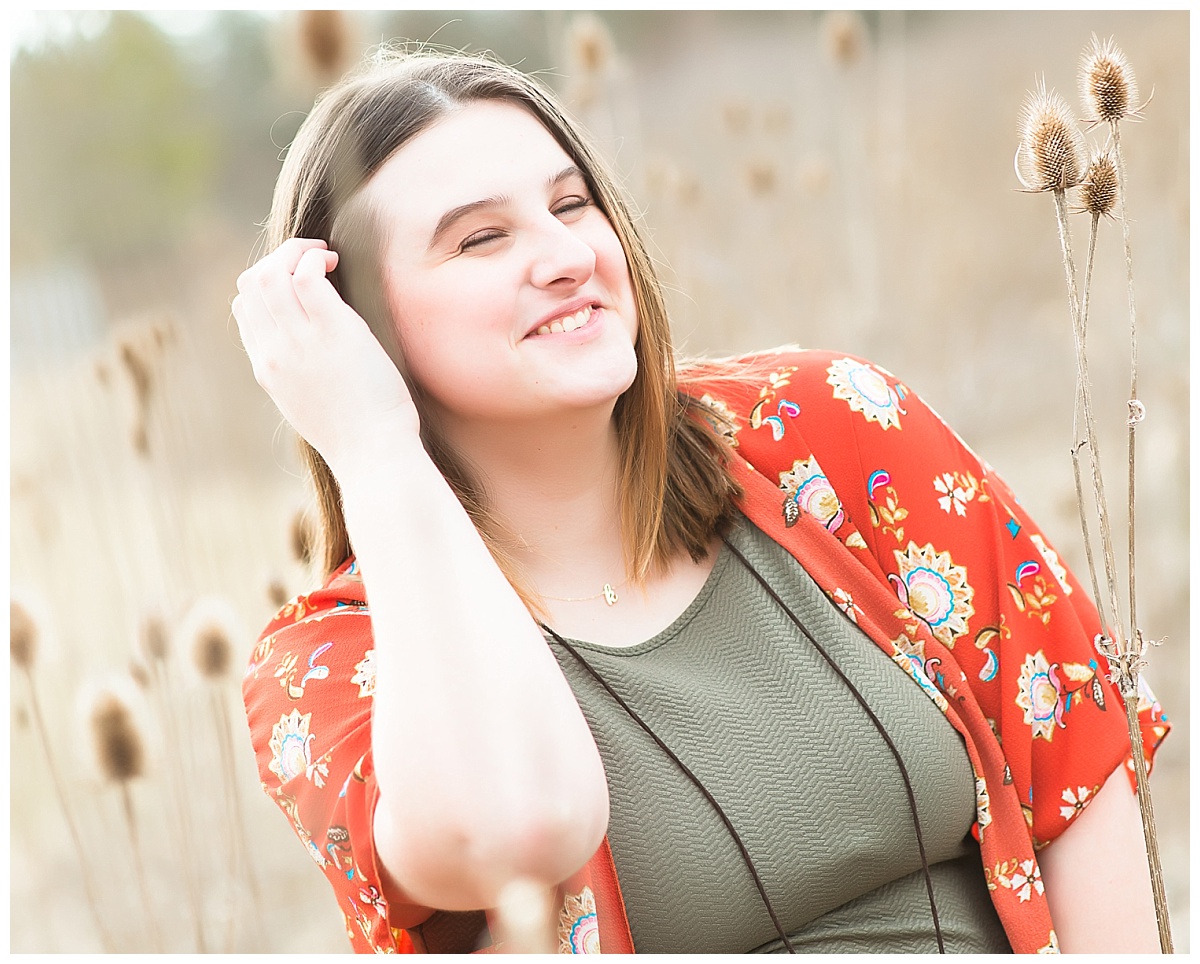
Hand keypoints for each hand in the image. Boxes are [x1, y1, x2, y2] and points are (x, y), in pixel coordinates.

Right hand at [232, 238, 419, 474]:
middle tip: (314, 261)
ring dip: (296, 252)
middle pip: (250, 285)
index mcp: (268, 369)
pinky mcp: (331, 331)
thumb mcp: (313, 405)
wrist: (374, 455)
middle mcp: (275, 352)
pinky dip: (313, 259)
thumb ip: (302, 375)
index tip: (301, 284)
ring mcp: (299, 342)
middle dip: (278, 260)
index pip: (245, 309)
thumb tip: (315, 353)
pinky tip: (334, 264)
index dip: (268, 286)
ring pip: (269, 273)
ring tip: (326, 257)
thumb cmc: (359, 436)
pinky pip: (304, 276)